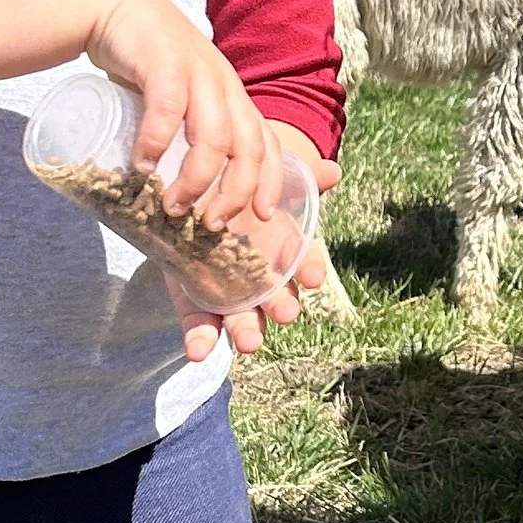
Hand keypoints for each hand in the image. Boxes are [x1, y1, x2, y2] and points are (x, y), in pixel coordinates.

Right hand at [82, 0, 274, 215]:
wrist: (114, 6)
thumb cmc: (146, 63)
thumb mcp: (180, 97)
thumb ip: (187, 132)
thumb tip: (180, 190)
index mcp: (232, 96)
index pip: (266, 142)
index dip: (270, 181)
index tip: (263, 217)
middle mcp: (223, 84)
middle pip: (247, 146)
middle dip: (236, 191)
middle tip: (212, 225)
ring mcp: (196, 71)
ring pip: (214, 135)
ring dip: (197, 178)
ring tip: (174, 207)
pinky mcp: (163, 61)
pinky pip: (169, 108)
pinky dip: (157, 141)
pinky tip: (141, 166)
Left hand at [172, 128, 340, 364]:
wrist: (190, 204)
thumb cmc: (237, 196)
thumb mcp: (262, 182)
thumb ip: (296, 180)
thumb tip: (332, 170)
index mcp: (279, 253)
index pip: (302, 262)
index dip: (309, 269)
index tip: (313, 276)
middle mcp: (259, 280)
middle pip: (274, 297)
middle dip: (280, 306)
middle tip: (287, 313)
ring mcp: (227, 294)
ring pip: (240, 318)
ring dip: (246, 331)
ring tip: (249, 343)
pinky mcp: (195, 304)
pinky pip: (200, 325)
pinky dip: (201, 340)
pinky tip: (199, 352)